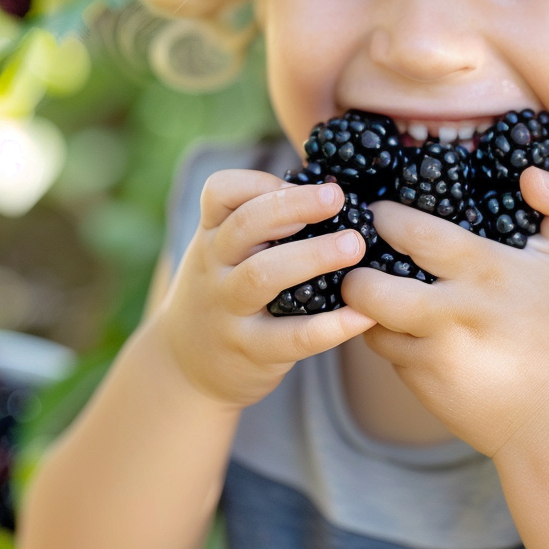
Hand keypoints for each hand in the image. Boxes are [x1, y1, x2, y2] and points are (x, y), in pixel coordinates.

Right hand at [152, 171, 376, 407]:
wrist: (185, 367)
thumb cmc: (224, 294)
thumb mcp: (224, 254)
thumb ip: (260, 224)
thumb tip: (332, 190)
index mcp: (212, 235)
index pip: (220, 192)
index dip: (260, 181)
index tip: (301, 181)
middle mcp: (215, 268)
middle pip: (245, 226)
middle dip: (293, 206)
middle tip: (337, 198)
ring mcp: (229, 310)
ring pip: (262, 276)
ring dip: (312, 256)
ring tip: (355, 245)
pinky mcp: (250, 351)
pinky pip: (292, 337)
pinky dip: (330, 326)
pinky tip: (364, 314)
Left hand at [340, 166, 548, 455]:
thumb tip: (532, 172)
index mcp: (485, 270)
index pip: (412, 232)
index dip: (385, 218)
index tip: (380, 213)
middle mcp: (454, 312)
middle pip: (370, 287)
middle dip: (352, 269)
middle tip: (357, 254)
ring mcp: (434, 352)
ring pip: (369, 320)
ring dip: (363, 304)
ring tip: (375, 287)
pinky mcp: (423, 382)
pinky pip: (385, 349)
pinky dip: (386, 334)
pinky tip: (403, 326)